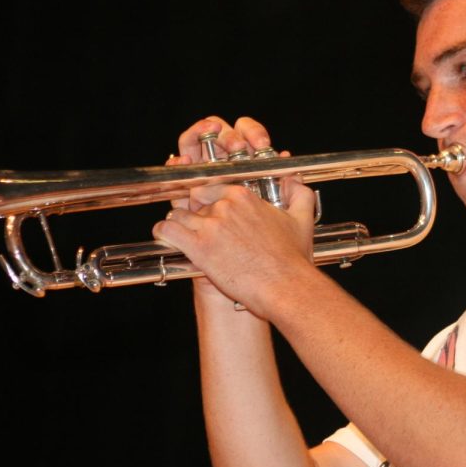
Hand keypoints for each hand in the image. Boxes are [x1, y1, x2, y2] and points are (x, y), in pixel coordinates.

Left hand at [157, 117, 315, 315]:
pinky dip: (164, 233)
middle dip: (194, 214)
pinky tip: (166, 238)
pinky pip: (168, 230)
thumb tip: (295, 181)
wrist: (285, 286)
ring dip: (179, 224)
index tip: (209, 211)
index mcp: (244, 196)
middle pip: (194, 201)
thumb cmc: (293, 259)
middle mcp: (225, 206)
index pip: (211, 187)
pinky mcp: (199, 247)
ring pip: (178, 214)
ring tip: (183, 236)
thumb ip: (299, 194)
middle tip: (200, 229)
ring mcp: (210, 226)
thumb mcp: (301, 219)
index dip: (208, 200)